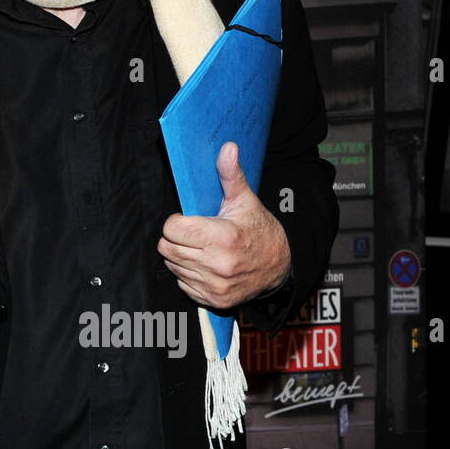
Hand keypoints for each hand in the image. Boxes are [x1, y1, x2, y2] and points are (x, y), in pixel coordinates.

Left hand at [158, 141, 291, 309]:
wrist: (281, 268)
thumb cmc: (260, 231)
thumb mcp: (246, 201)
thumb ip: (231, 175)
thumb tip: (227, 148)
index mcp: (223, 238)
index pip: (171, 229)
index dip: (177, 221)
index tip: (189, 219)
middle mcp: (218, 265)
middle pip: (167, 248)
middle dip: (175, 238)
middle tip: (194, 233)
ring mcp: (215, 286)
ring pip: (172, 266)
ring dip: (181, 256)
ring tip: (202, 248)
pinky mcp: (214, 300)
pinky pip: (182, 284)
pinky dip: (189, 275)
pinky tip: (205, 265)